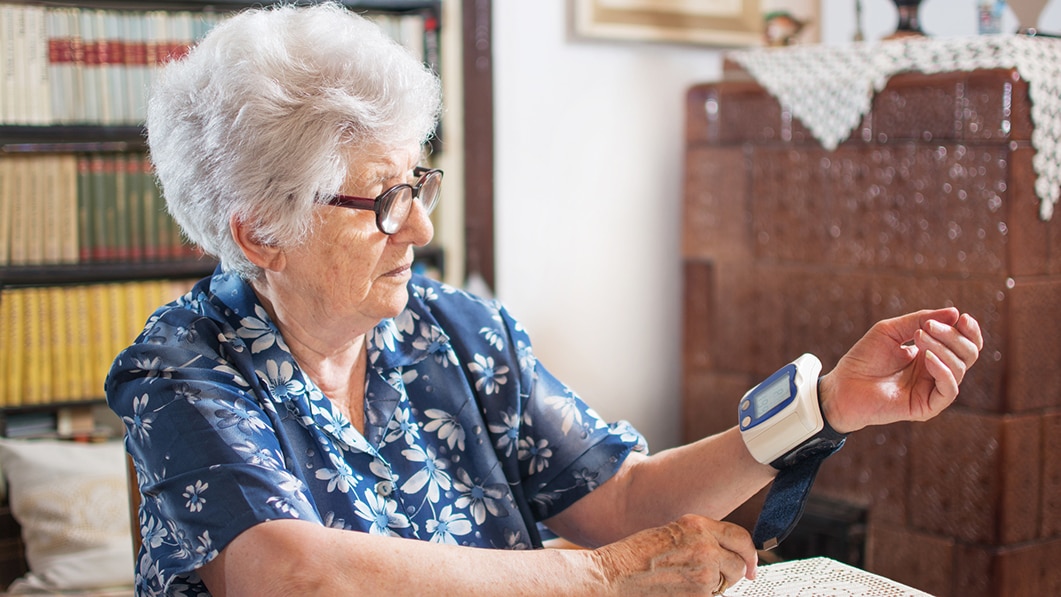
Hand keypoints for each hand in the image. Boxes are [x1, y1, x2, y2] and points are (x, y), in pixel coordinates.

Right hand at [590, 514, 755, 595]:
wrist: (614, 575)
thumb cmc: (634, 555)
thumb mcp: (672, 533)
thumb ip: (700, 538)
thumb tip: (725, 552)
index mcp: (697, 525)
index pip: (740, 536)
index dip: (749, 552)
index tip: (751, 564)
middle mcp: (705, 546)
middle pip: (739, 563)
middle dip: (733, 573)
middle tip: (718, 578)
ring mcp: (704, 572)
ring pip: (728, 583)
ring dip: (716, 586)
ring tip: (688, 582)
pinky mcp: (700, 595)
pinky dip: (703, 596)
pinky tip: (681, 591)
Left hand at [819, 307, 982, 433]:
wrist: (843, 385)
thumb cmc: (864, 357)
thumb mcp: (891, 330)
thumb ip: (920, 320)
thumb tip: (956, 313)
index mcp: (931, 353)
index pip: (965, 343)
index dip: (969, 331)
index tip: (963, 317)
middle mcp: (936, 372)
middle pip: (967, 354)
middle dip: (953, 336)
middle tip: (927, 327)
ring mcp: (932, 389)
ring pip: (960, 368)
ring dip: (943, 348)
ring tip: (919, 337)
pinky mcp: (927, 406)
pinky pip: (949, 389)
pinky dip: (943, 370)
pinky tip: (928, 357)